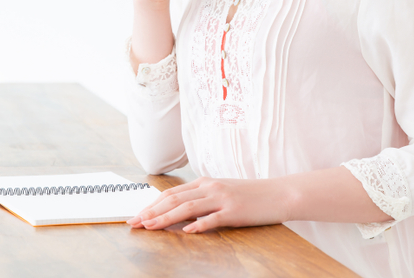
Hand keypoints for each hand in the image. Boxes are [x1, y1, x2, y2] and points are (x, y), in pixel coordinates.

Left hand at [126, 177, 291, 232]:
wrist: (279, 193)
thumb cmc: (250, 195)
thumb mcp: (221, 192)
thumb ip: (201, 199)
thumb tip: (179, 212)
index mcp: (204, 183)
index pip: (171, 194)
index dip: (152, 204)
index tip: (137, 215)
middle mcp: (209, 187)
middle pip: (174, 199)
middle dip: (152, 211)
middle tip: (135, 223)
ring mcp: (222, 198)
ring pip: (188, 207)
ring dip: (166, 218)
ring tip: (151, 226)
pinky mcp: (235, 211)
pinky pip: (214, 218)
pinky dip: (199, 225)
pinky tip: (187, 231)